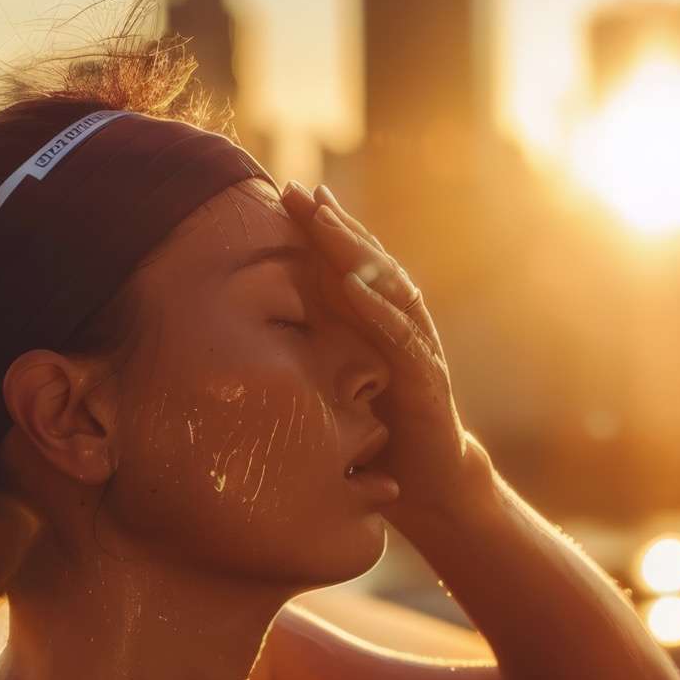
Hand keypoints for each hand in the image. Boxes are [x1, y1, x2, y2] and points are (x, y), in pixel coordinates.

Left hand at [280, 181, 492, 528]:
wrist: (427, 488)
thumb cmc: (378, 438)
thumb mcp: (334, 390)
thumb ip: (312, 355)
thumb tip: (252, 333)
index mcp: (376, 327)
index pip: (348, 266)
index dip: (322, 229)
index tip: (289, 193)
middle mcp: (400, 329)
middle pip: (368, 264)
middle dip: (334, 225)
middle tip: (300, 190)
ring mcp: (417, 351)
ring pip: (389, 288)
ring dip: (356, 252)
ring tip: (326, 222)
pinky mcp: (426, 382)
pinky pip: (402, 338)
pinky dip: (378, 308)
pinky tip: (354, 285)